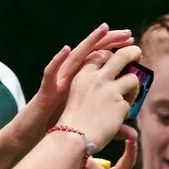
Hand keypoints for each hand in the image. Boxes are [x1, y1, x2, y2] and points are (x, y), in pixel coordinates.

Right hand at [0, 28, 136, 160]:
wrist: (34, 139)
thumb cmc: (62, 132)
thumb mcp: (91, 125)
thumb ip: (113, 127)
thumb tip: (134, 134)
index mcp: (81, 84)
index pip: (101, 62)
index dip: (116, 51)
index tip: (132, 43)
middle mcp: (70, 80)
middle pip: (92, 54)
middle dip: (109, 41)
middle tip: (128, 33)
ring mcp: (58, 84)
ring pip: (73, 58)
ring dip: (88, 43)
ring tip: (102, 29)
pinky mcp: (46, 92)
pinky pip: (50, 75)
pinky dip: (56, 62)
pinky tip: (65, 50)